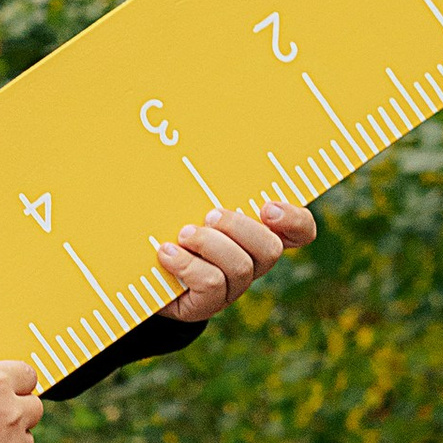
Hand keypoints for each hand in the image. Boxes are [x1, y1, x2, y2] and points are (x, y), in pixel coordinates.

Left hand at [154, 197, 315, 322]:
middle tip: (209, 215)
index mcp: (257, 235)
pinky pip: (210, 283)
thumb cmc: (173, 228)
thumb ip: (206, 185)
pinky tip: (166, 252)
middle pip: (270, 249)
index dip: (295, 221)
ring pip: (240, 267)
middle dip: (239, 227)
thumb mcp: (191, 202)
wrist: (141, 273)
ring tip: (184, 234)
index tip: (268, 207)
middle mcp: (252, 263)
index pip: (300, 232)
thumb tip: (202, 139)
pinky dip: (186, 263)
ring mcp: (232, 287)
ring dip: (209, 244)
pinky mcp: (207, 304)